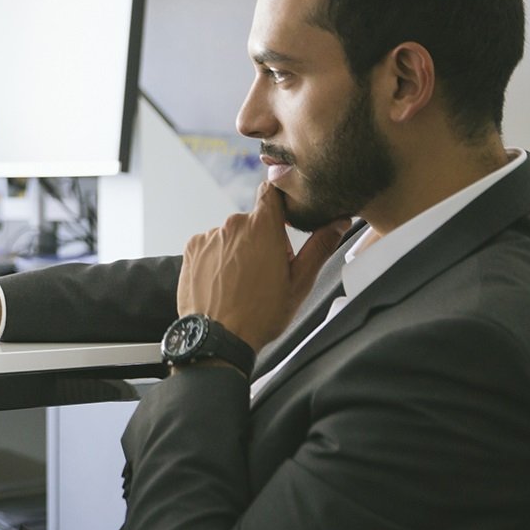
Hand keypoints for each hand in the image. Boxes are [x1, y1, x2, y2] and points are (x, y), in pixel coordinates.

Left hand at [176, 182, 348, 352]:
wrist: (218, 338)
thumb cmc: (261, 314)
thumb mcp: (299, 283)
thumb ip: (320, 247)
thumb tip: (339, 223)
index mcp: (263, 227)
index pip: (272, 190)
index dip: (280, 200)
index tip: (284, 215)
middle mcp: (233, 224)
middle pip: (252, 220)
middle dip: (262, 238)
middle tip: (267, 270)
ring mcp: (209, 236)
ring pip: (231, 236)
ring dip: (238, 250)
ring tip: (242, 282)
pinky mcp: (191, 249)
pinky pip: (210, 246)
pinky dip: (217, 259)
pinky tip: (223, 282)